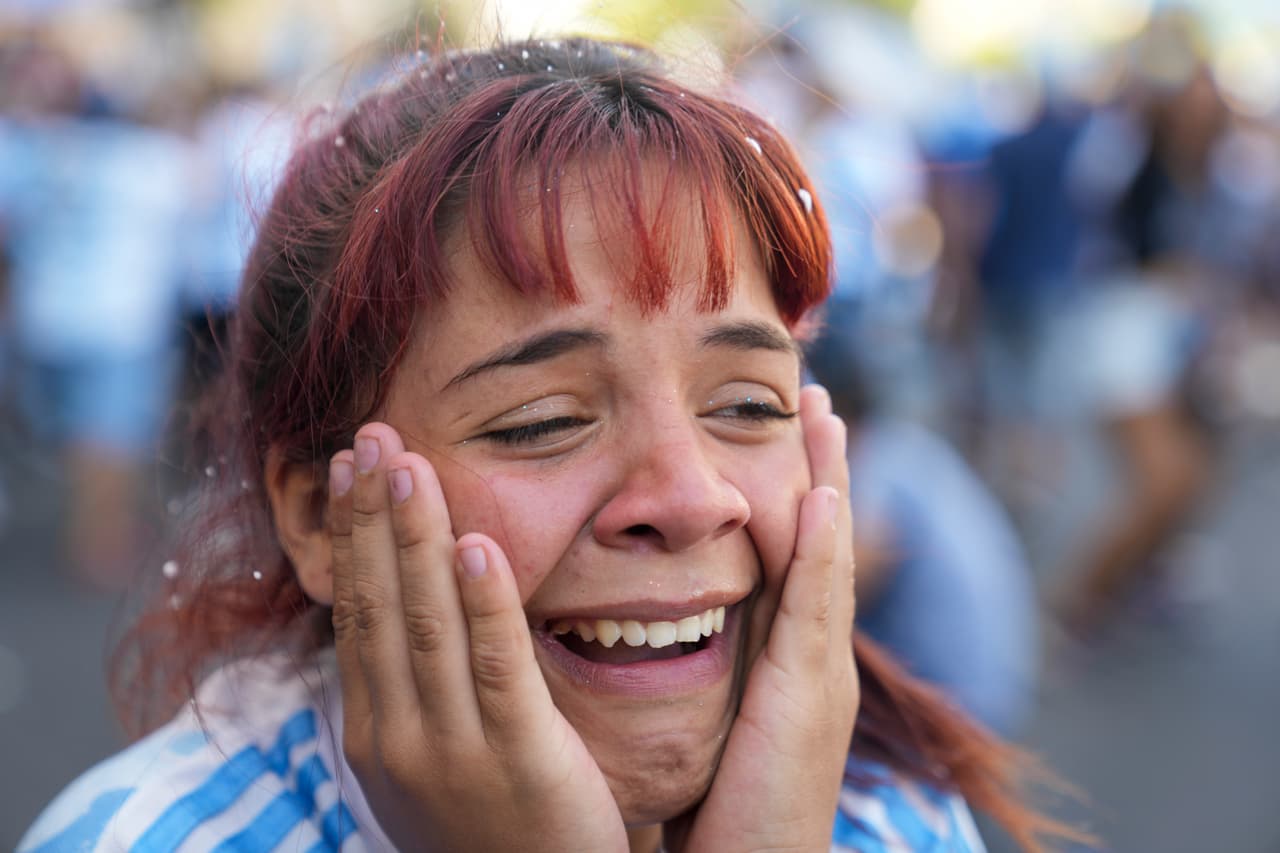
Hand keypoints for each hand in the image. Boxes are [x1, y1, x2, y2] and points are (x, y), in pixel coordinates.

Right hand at [327, 423, 628, 851]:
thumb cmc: (492, 829)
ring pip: (426, 621)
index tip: (349, 467)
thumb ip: (417, 691)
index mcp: (376, 734)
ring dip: (415, 534)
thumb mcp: (430, 764)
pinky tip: (474, 542)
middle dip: (373, 514)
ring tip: (409, 462)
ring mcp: (455, 749)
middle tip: (370, 435)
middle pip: (379, 604)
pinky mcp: (521, 756)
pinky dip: (482, 600)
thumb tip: (406, 608)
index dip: (352, 534)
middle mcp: (400, 737)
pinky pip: (497, 664)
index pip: (356, 613)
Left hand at [664, 385, 858, 851]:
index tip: (783, 430)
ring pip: (827, 555)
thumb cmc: (726, 813)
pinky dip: (820, 551)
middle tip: (812, 395)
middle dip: (821, 465)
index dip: (793, 492)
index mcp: (787, 659)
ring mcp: (820, 672)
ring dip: (827, 480)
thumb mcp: (714, 722)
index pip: (792, 556)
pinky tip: (819, 497)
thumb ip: (700, 670)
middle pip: (821, 539)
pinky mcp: (810, 695)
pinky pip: (815, 608)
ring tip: (820, 413)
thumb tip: (651, 625)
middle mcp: (814, 655)